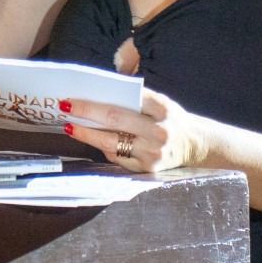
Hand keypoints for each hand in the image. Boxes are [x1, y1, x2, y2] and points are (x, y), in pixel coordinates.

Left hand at [61, 88, 207, 172]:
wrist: (195, 147)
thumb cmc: (171, 120)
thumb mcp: (162, 103)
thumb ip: (138, 98)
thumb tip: (101, 93)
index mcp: (162, 109)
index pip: (126, 99)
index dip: (99, 98)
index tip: (76, 95)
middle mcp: (159, 132)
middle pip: (115, 119)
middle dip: (87, 112)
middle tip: (66, 108)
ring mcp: (153, 153)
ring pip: (112, 143)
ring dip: (88, 134)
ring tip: (71, 127)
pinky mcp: (147, 170)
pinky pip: (118, 158)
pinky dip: (104, 148)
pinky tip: (93, 140)